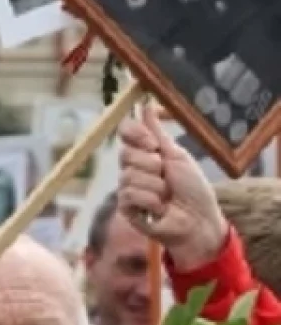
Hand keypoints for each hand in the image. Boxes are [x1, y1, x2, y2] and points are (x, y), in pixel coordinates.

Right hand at [118, 105, 227, 269]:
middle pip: (126, 154)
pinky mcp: (126, 208)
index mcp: (145, 154)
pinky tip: (160, 209)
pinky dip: (150, 200)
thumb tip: (146, 105)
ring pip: (129, 175)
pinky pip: (129, 194)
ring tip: (167, 197)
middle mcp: (133, 169)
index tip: (153, 144)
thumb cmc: (193, 189)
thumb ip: (158, 133)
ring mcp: (128, 188)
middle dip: (151, 165)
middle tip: (167, 177)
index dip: (136, 135)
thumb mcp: (177, 155)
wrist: (198, 219)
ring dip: (155, 186)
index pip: (126, 133)